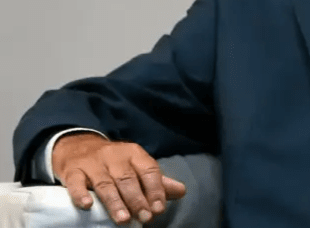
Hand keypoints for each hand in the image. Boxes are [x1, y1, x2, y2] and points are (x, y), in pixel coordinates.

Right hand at [52, 132, 185, 224]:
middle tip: (145, 217)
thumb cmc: (113, 162)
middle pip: (128, 179)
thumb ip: (156, 181)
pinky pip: (76, 182)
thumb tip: (181, 191)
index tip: (159, 208)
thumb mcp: (136, 166)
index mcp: (134, 154)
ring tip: (123, 218)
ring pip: (105, 183)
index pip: (149, 170)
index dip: (155, 189)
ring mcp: (93, 162)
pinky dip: (80, 193)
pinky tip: (87, 205)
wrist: (77, 146)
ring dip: (115, 202)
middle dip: (137, 199)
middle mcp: (115, 156)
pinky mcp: (72, 170)